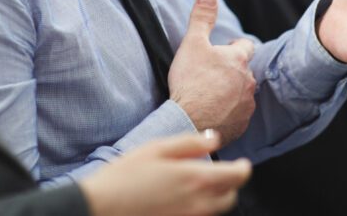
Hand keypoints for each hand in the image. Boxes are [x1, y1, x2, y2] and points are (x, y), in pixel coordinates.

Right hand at [79, 131, 251, 215]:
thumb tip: (214, 139)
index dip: (244, 168)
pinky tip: (186, 196)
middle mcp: (197, 202)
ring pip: (217, 210)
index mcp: (195, 178)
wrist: (102, 207)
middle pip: (230, 197)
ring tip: (205, 183)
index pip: (236, 176)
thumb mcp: (157, 148)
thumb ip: (190, 143)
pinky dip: (202, 207)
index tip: (243, 162)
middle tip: (224, 171)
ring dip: (219, 196)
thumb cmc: (126, 174)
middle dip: (233, 184)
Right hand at [168, 0, 256, 144]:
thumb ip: (202, 18)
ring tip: (211, 95)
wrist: (188, 120)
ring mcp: (246, 105)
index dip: (235, 46)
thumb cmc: (190, 81)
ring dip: (232, 92)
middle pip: (244, 71)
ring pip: (243, 93)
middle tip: (212, 74)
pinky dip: (229, 112)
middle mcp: (248, 81)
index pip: (246, 46)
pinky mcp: (242, 125)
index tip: (224, 50)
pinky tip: (214, 113)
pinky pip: (238, 115)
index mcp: (238, 59)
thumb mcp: (192, 43)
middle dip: (232, 70)